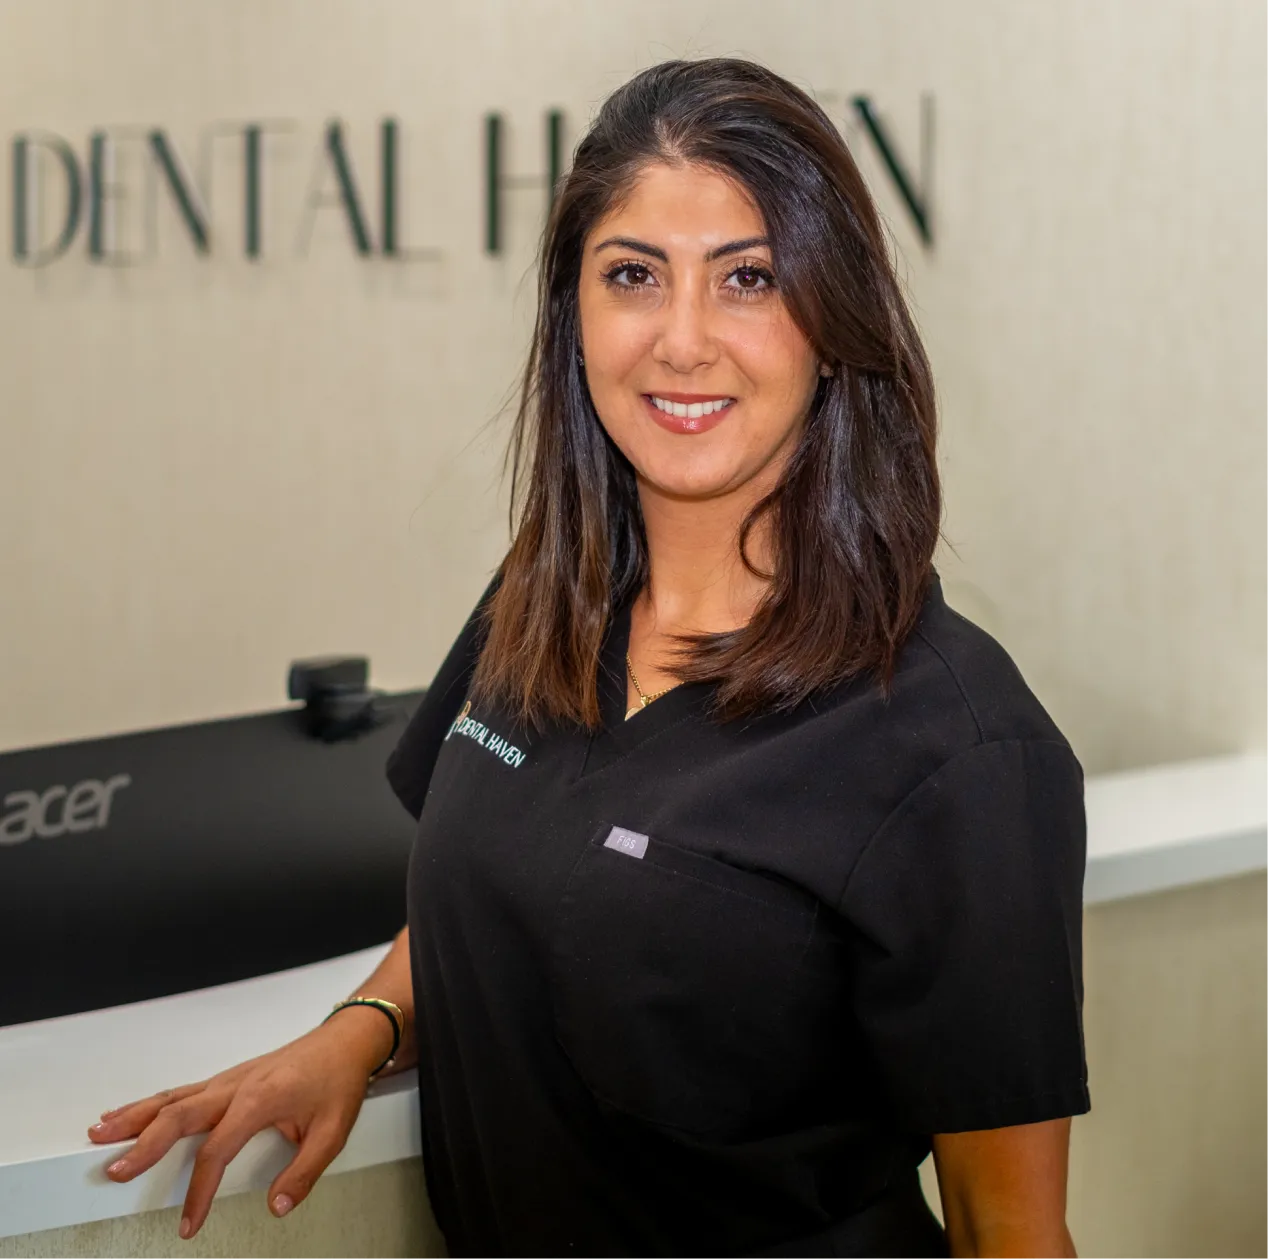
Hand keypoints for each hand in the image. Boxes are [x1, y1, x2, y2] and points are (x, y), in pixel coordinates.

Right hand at [86, 1008, 393, 1238]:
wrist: (346, 1041)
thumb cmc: (338, 1081)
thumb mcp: (333, 1132)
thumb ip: (304, 1173)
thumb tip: (276, 1207)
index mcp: (261, 1099)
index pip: (217, 1150)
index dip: (200, 1191)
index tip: (189, 1223)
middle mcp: (237, 1085)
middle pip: (180, 1115)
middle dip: (144, 1144)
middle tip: (114, 1170)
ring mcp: (229, 1078)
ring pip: (173, 1097)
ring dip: (135, 1116)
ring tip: (99, 1135)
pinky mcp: (228, 1078)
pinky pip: (182, 1090)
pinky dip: (151, 1103)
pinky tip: (130, 1113)